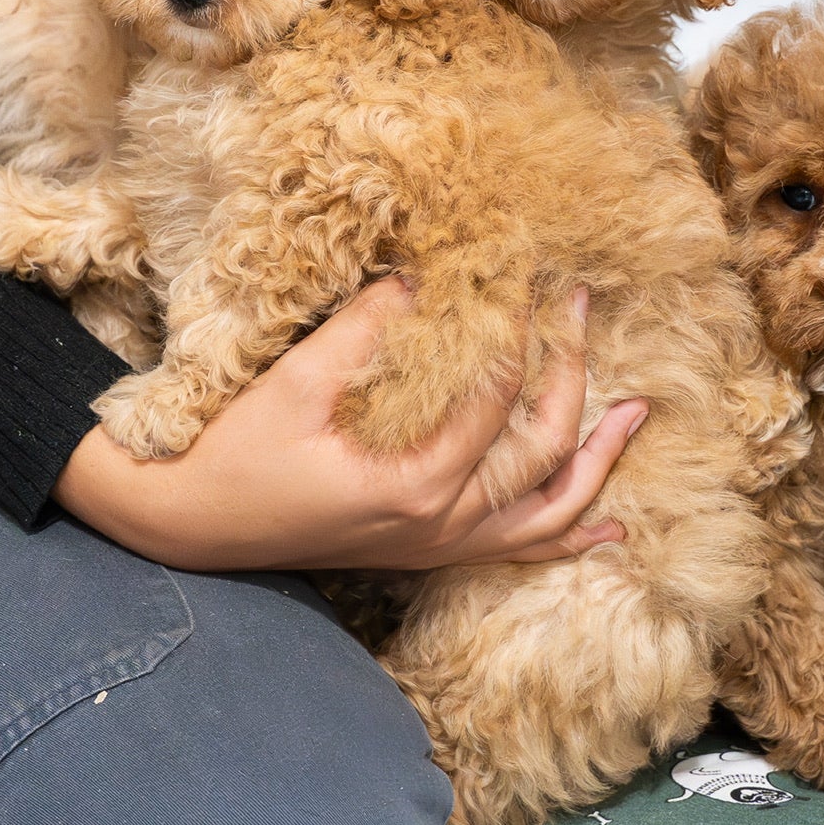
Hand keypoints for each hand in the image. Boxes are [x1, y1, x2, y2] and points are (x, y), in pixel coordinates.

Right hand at [51, 279, 646, 571]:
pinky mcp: (427, 551)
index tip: (526, 274)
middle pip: (541, 450)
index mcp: (414, 482)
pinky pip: (517, 551)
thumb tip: (421, 273)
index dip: (518, 330)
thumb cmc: (234, 452)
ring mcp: (438, 545)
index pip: (496, 397)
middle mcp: (441, 524)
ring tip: (636, 413)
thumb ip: (364, 329)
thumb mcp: (295, 382)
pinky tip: (606, 526)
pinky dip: (568, 537)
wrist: (187, 525)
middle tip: (580, 305)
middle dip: (573, 374)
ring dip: (598, 462)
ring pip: (547, 513)